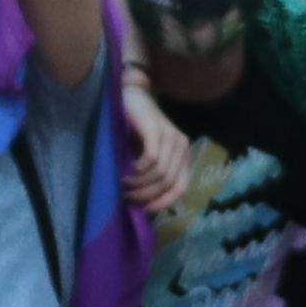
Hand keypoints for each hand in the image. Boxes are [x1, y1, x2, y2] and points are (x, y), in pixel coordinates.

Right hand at [121, 85, 195, 223]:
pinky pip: (152, 158)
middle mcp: (182, 147)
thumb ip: (149, 174)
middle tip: (126, 197)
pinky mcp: (156, 129)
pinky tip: (128, 170)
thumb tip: (141, 204)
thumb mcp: (144, 155)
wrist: (130, 97)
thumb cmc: (135, 130)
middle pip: (169, 183)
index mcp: (182, 156)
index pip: (181, 187)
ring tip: (123, 184)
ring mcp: (171, 137)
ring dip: (139, 184)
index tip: (144, 210)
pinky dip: (139, 169)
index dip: (164, 202)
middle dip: (146, 195)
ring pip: (160, 173)